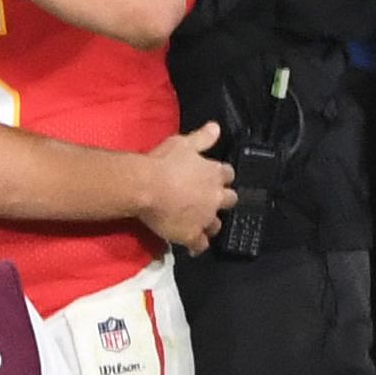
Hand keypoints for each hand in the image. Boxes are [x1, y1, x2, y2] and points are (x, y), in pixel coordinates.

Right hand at [137, 121, 237, 253]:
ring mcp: (205, 218)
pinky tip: (192, 247)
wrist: (145, 186)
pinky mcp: (192, 234)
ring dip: (211, 223)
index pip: (228, 174)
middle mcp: (215, 197)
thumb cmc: (163, 162)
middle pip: (230, 200)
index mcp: (215, 173)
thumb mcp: (183, 143)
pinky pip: (200, 244)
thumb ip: (202, 137)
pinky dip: (197, 245)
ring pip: (216, 225)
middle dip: (222, 199)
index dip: (221, 175)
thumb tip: (216, 127)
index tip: (213, 176)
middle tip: (209, 200)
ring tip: (201, 223)